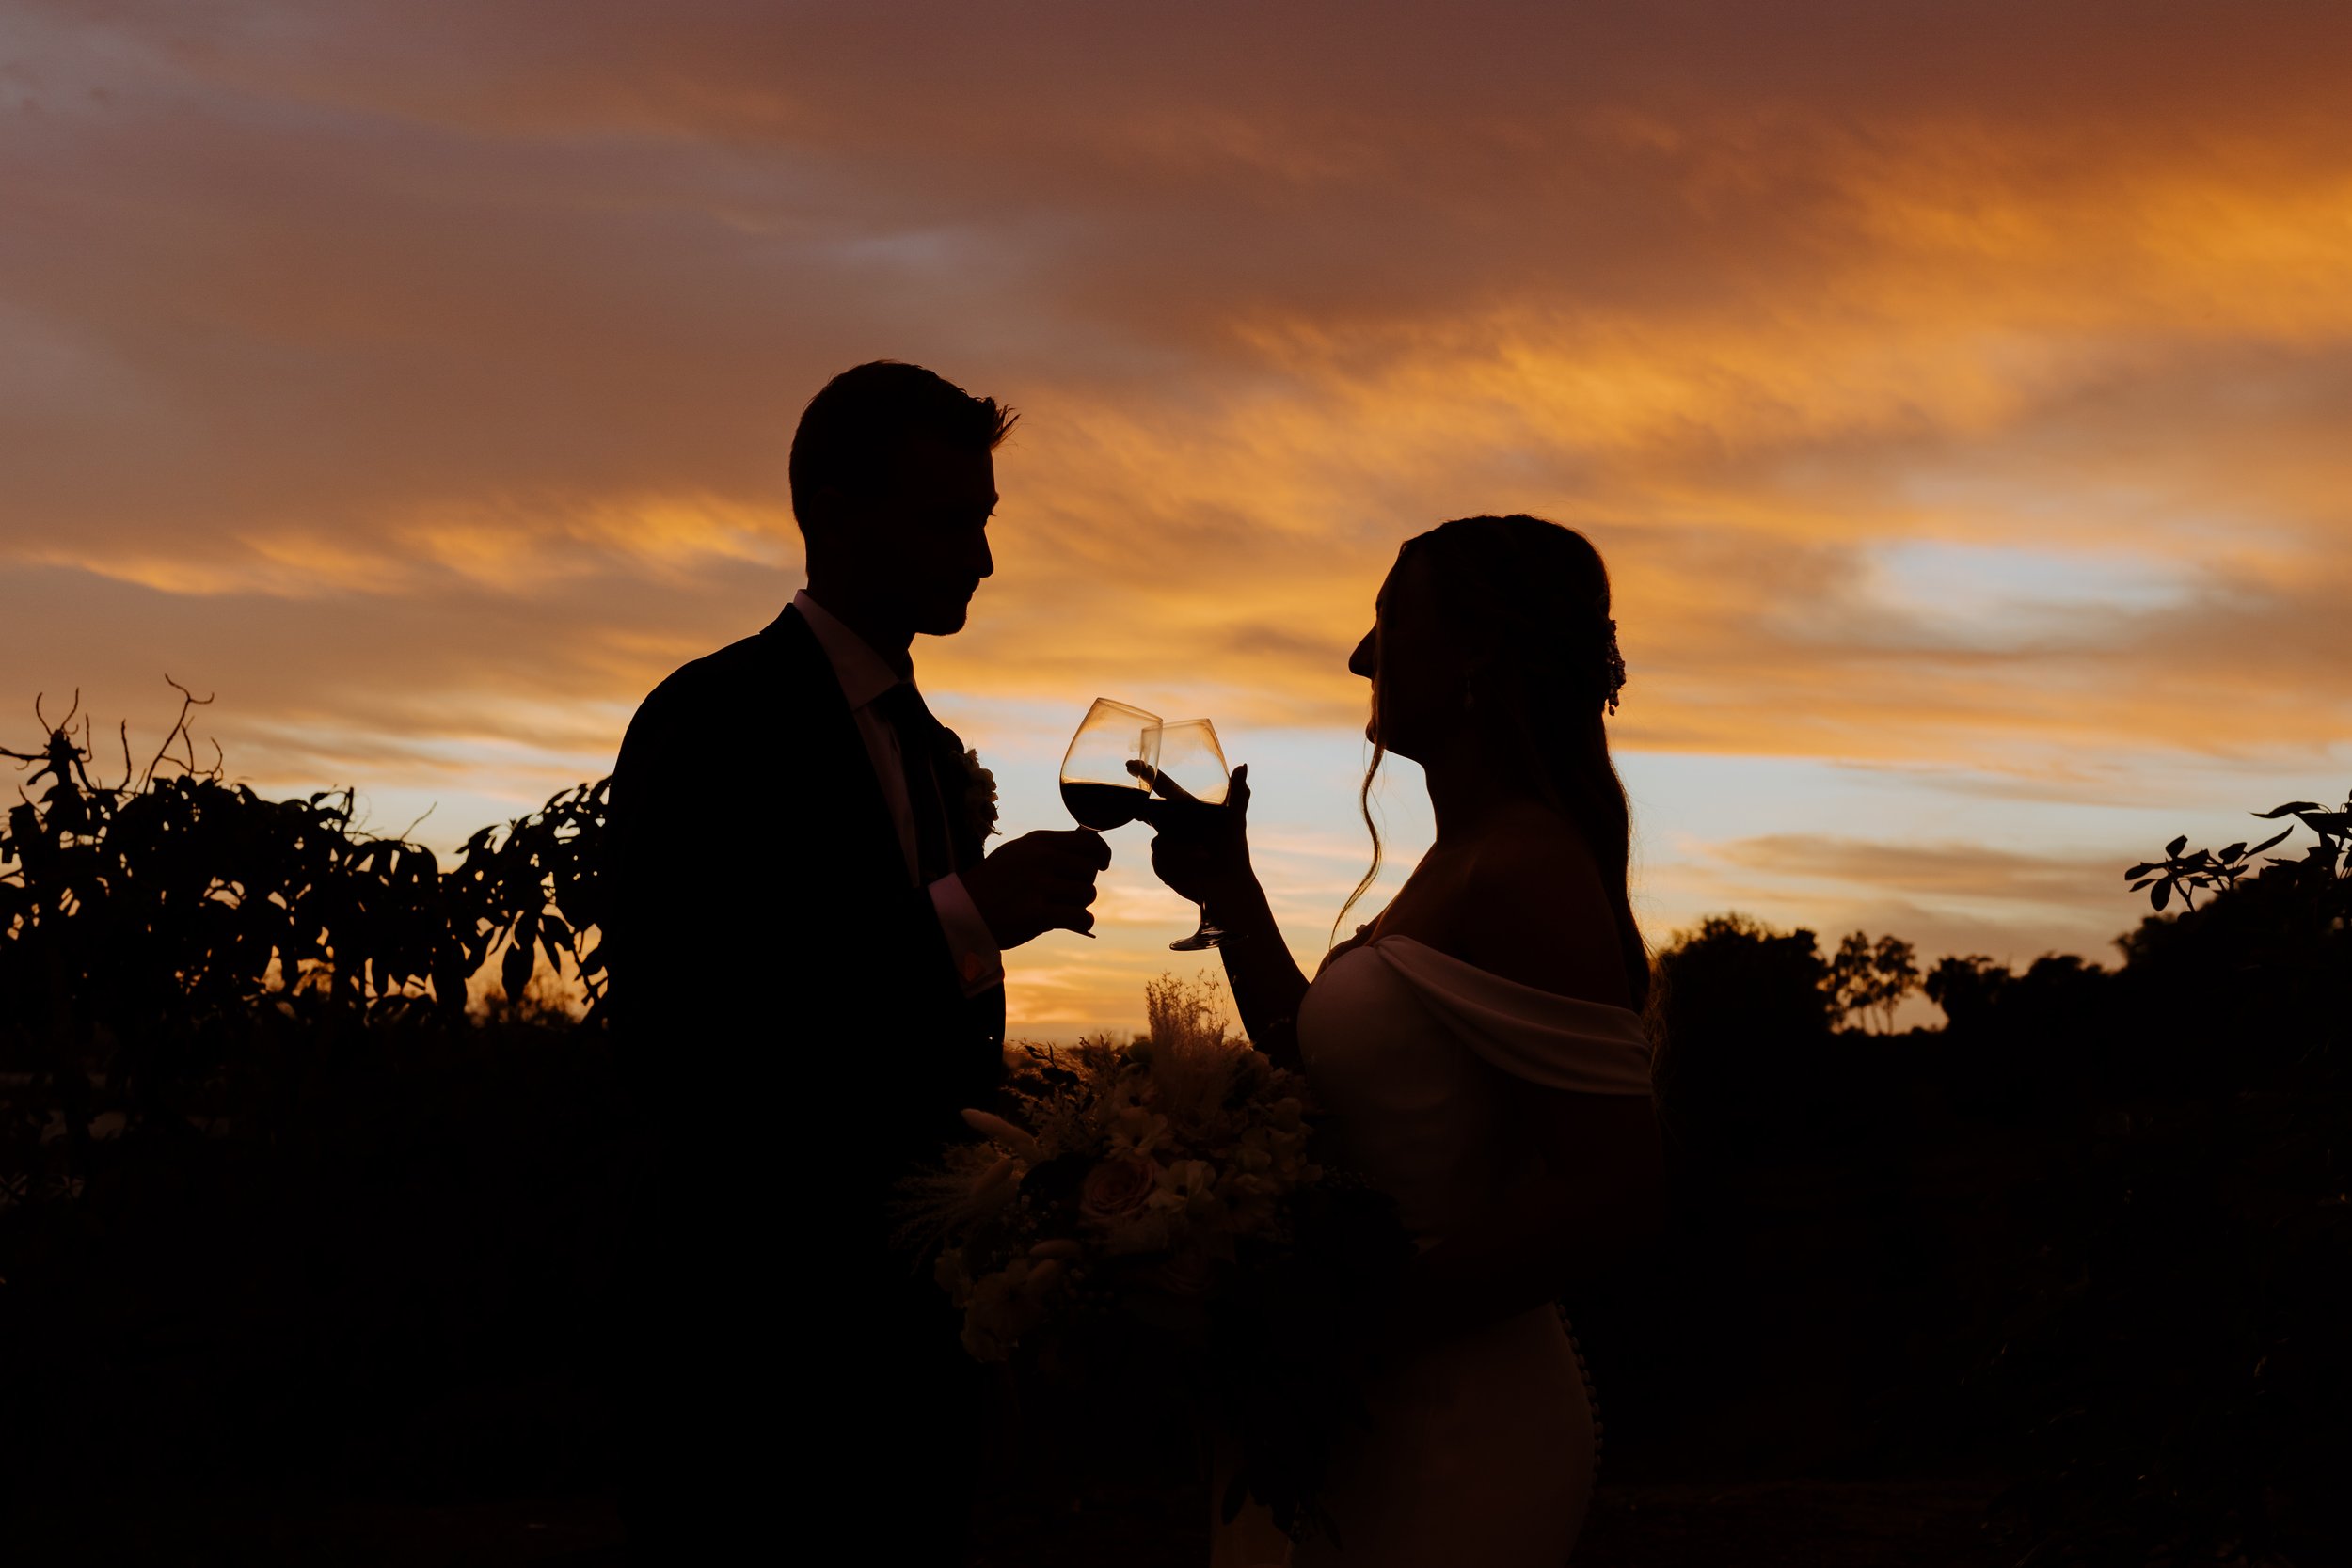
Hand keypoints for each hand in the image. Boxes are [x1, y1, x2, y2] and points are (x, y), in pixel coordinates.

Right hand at [962, 828, 1113, 947]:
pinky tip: (1069, 922)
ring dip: (1078, 904)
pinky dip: (1080, 922)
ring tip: (1057, 908)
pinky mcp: (1038, 914)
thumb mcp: (1019, 853)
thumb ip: (1053, 847)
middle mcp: (1040, 859)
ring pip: (1087, 894)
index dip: (1101, 853)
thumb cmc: (994, 884)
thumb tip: (1092, 841)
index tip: (1101, 864)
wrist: (963, 912)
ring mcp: (1039, 886)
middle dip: (1083, 884)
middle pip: (1090, 870)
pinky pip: (1081, 916)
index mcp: (1037, 842)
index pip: (1088, 842)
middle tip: (1063, 894)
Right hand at [1136, 762, 1254, 909]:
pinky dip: (1176, 865)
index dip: (1146, 774)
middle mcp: (1173, 823)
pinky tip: (1192, 869)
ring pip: (1157, 842)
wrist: (1228, 885)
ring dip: (1179, 851)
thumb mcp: (1235, 819)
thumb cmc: (1234, 850)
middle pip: (1150, 812)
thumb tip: (1244, 765)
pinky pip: (1159, 860)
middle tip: (1142, 812)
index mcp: (1187, 808)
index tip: (1131, 765)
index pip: (1162, 786)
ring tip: (1202, 857)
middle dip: (1142, 812)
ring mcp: (1165, 844)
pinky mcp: (1163, 864)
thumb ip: (1239, 793)